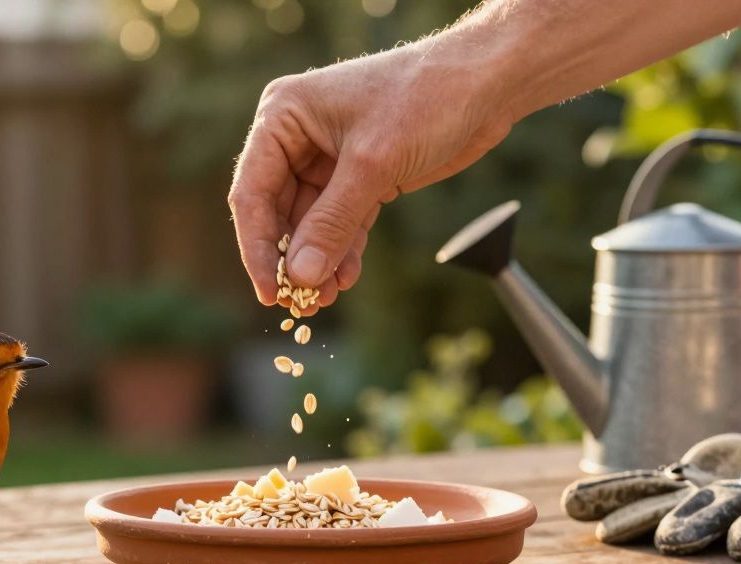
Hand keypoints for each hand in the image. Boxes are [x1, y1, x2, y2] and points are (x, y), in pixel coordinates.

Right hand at [228, 43, 513, 312]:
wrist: (487, 81)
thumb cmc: (427, 96)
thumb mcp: (373, 163)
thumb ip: (333, 222)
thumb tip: (300, 275)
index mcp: (283, 115)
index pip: (252, 192)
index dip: (258, 248)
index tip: (270, 292)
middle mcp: (298, 136)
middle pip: (277, 212)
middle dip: (291, 259)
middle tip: (300, 304)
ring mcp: (328, 157)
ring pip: (310, 223)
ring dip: (317, 261)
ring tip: (325, 299)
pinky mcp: (361, 175)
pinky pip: (341, 222)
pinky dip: (343, 251)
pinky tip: (346, 278)